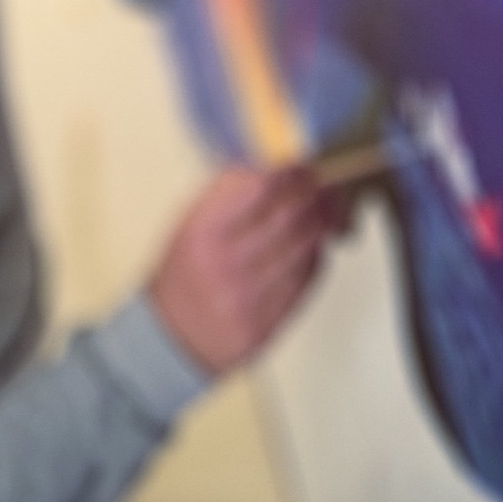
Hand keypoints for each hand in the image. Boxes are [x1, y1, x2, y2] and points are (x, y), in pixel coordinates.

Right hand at [148, 164, 334, 376]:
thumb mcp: (190, 223)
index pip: (259, 187)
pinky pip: (307, 279)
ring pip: (305, 247)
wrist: (174, 336)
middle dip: (314, 194)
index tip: (302, 165)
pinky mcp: (269, 320)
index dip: (290, 172)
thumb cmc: (185, 274)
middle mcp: (226, 263)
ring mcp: (249, 295)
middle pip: (290, 215)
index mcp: (203, 231)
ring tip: (328, 209)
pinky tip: (314, 244)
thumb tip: (275, 166)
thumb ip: (229, 193)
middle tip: (325, 183)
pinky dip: (317, 254)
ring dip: (323, 222)